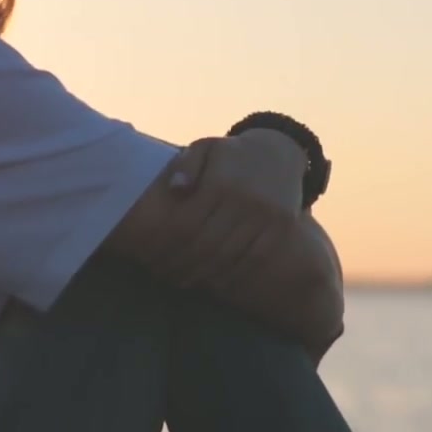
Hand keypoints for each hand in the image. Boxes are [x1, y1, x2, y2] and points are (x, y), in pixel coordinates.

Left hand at [157, 131, 306, 285]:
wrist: (279, 151)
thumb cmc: (231, 154)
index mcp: (221, 181)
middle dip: (180, 265)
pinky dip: (231, 275)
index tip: (149, 257)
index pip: (186, 224)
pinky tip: (213, 283)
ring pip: (228, 257)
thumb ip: (187, 166)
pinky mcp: (282, 226)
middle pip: (205, 246)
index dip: (165, 246)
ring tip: (181, 281)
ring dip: (201, 275)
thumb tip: (175, 189)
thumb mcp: (206, 148)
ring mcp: (266, 215)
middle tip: (162, 274)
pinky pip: (254, 259)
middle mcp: (245, 199)